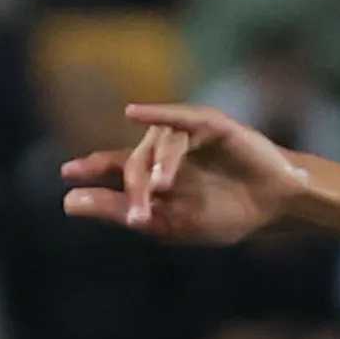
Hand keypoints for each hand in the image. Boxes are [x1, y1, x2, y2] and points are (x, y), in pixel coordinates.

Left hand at [57, 103, 306, 247]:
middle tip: (141, 216)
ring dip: (158, 169)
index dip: (92, 168)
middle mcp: (166, 152)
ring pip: (158, 147)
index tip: (67, 175)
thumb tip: (68, 202)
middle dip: (136, 189)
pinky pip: (179, 118)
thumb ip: (120, 212)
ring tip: (162, 191)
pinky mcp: (210, 124)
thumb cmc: (225, 216)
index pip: (116, 167)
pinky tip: (133, 114)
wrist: (272, 208)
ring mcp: (187, 136)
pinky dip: (157, 114)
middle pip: (135, 161)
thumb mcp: (168, 224)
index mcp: (156, 176)